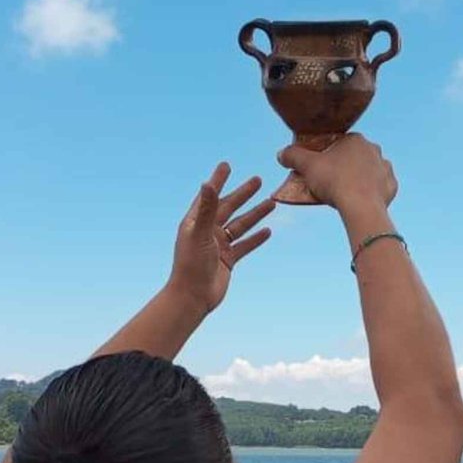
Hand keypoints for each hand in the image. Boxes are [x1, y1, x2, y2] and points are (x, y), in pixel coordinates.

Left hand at [169, 162, 274, 312]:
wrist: (193, 297)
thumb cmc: (191, 264)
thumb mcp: (199, 233)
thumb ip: (206, 209)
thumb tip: (208, 183)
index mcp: (196, 222)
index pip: (209, 196)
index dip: (218, 180)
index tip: (227, 165)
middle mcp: (207, 231)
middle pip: (229, 208)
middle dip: (243, 194)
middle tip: (258, 180)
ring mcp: (218, 246)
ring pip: (241, 226)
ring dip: (255, 214)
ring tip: (271, 203)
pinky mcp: (228, 260)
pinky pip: (245, 245)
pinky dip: (256, 238)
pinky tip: (268, 230)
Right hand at [279, 135, 396, 216]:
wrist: (360, 207)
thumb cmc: (334, 181)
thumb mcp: (307, 166)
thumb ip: (293, 156)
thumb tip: (281, 154)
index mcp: (356, 139)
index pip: (339, 143)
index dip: (327, 154)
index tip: (320, 167)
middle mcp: (374, 150)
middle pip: (355, 156)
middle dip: (344, 166)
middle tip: (331, 181)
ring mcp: (385, 168)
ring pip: (369, 171)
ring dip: (360, 178)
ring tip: (347, 192)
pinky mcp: (392, 186)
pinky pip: (380, 187)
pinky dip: (371, 192)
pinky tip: (362, 200)